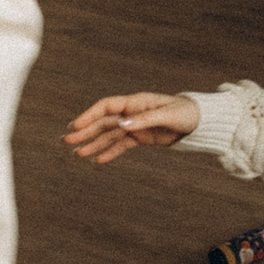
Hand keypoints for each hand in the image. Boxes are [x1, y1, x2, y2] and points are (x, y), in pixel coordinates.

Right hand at [63, 92, 200, 162]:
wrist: (197, 121)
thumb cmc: (184, 113)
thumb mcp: (167, 115)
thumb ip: (144, 120)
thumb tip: (122, 124)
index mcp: (135, 103)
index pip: (106, 107)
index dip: (89, 115)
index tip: (75, 125)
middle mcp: (131, 113)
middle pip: (102, 122)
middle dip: (84, 131)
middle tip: (65, 140)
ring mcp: (134, 125)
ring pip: (108, 135)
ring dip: (93, 144)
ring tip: (77, 153)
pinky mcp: (140, 137)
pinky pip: (121, 145)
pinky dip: (109, 153)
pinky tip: (97, 161)